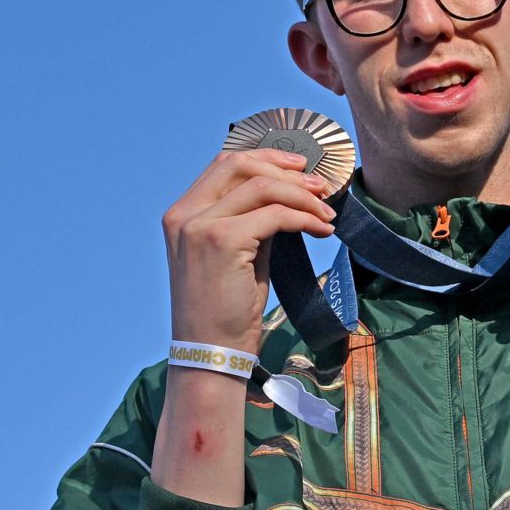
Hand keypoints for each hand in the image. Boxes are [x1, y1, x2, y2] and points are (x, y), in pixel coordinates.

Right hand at [162, 148, 336, 354]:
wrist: (211, 350)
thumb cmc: (225, 309)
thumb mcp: (235, 254)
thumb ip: (250, 221)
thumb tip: (288, 197)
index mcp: (182, 214)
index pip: (224, 165)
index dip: (266, 159)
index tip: (300, 167)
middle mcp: (184, 214)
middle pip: (240, 165)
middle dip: (286, 171)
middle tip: (321, 187)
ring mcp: (199, 225)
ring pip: (262, 187)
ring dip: (302, 196)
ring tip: (327, 213)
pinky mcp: (221, 241)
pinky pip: (275, 215)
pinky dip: (304, 218)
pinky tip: (322, 229)